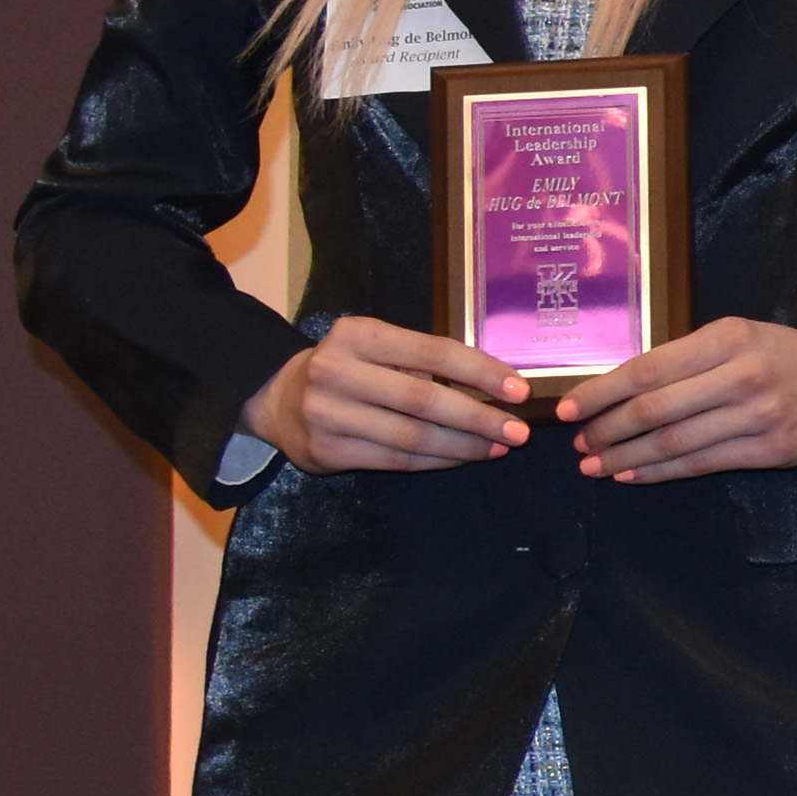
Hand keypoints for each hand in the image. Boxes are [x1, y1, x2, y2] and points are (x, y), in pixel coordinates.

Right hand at [240, 316, 529, 472]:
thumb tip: (497, 384)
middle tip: (519, 430)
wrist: (277, 399)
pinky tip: (464, 457)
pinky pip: (395, 460)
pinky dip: (436, 460)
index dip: (480, 372)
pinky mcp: (325, 451)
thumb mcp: (377, 347)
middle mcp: (336, 372)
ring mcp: (326, 414)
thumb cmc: (349, 368)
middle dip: (479, 418)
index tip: (518, 390)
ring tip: (499, 446)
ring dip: (464, 445)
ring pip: (412, 437)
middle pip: (423, 400)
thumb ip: (424, 359)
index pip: (432, 352)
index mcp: (357, 335)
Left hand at [560, 317, 796, 481]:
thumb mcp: (742, 337)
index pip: (649, 368)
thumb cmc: (789, 356)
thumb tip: (624, 386)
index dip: (601, 392)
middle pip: (655, 408)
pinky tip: (633, 474)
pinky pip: (701, 464)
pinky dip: (660, 471)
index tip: (569, 409)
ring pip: (673, 441)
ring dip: (625, 456)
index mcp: (729, 338)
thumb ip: (690, 357)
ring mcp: (757, 415)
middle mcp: (741, 375)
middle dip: (606, 428)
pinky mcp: (769, 450)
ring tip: (594, 464)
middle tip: (578, 441)